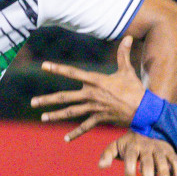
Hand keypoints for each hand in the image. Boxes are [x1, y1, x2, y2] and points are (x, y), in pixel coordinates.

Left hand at [30, 35, 145, 140]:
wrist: (143, 109)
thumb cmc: (135, 88)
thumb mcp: (128, 70)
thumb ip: (123, 54)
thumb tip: (127, 37)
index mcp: (96, 81)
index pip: (73, 73)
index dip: (58, 69)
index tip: (44, 66)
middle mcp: (91, 95)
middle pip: (65, 97)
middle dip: (48, 99)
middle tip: (33, 102)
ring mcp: (93, 108)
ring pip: (71, 112)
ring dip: (56, 115)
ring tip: (43, 118)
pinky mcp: (99, 119)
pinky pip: (85, 126)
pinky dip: (76, 133)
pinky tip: (66, 138)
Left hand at [98, 131, 176, 175]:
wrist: (145, 125)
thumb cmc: (128, 142)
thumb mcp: (116, 146)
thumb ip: (107, 154)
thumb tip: (100, 166)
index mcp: (132, 146)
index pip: (130, 158)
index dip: (129, 170)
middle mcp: (146, 147)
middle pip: (147, 163)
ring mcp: (158, 148)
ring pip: (162, 161)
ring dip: (164, 173)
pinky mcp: (169, 150)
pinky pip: (174, 159)